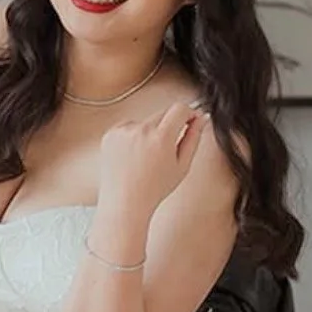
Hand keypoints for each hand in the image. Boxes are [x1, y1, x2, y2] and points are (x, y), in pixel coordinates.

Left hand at [97, 99, 210, 221]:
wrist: (125, 202)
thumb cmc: (152, 190)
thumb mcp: (182, 166)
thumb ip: (193, 138)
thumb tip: (200, 119)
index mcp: (160, 137)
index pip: (180, 109)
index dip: (189, 113)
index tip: (191, 120)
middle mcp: (140, 130)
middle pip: (163, 113)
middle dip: (169, 125)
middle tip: (167, 148)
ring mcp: (122, 131)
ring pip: (145, 121)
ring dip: (150, 132)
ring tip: (147, 157)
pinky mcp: (110, 134)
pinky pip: (128, 127)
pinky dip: (133, 137)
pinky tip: (133, 156)